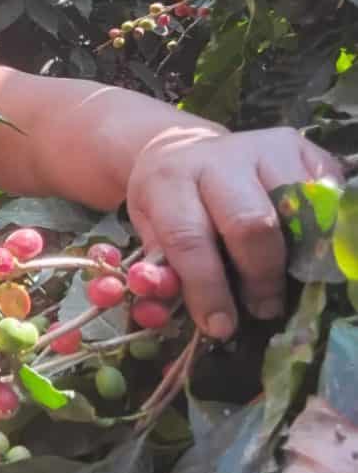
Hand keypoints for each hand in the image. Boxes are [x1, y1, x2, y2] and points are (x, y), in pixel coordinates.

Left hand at [126, 126, 341, 339]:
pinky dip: (320, 229)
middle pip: (251, 223)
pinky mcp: (298, 147)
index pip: (189, 237)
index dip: (206, 288)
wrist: (185, 148)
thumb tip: (176, 315)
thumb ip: (162, 271)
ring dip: (296, 256)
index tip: (219, 325)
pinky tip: (303, 249)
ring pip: (296, 208)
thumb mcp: (149, 229)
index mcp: (170, 180)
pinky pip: (324, 194)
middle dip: (259, 276)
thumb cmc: (168, 199)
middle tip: (261, 307)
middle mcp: (217, 159)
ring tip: (286, 281)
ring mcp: (262, 149)